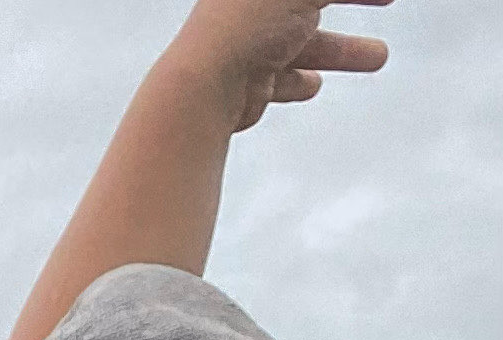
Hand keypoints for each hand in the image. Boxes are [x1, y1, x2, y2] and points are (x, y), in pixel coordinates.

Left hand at [165, 0, 392, 133]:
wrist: (205, 87)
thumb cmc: (249, 22)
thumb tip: (329, 0)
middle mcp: (253, 5)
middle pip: (311, 0)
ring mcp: (250, 42)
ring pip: (304, 42)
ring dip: (341, 49)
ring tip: (378, 57)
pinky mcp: (247, 81)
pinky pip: (279, 80)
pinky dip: (298, 82)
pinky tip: (313, 86)